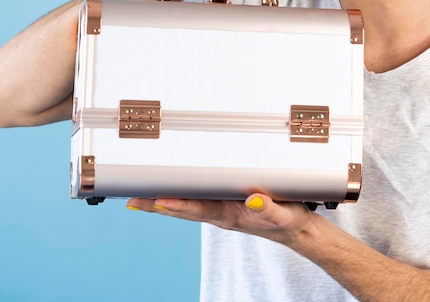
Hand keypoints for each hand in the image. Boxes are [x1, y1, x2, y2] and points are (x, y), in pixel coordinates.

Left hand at [126, 194, 314, 245]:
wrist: (298, 232)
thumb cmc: (290, 222)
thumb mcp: (284, 215)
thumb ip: (268, 208)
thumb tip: (251, 200)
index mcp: (232, 216)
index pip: (199, 210)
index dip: (178, 205)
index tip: (156, 200)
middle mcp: (222, 215)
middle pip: (184, 210)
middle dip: (157, 206)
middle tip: (131, 200)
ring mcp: (223, 212)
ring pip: (188, 207)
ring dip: (164, 203)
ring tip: (141, 198)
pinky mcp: (228, 207)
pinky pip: (198, 203)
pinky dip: (181, 200)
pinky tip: (171, 195)